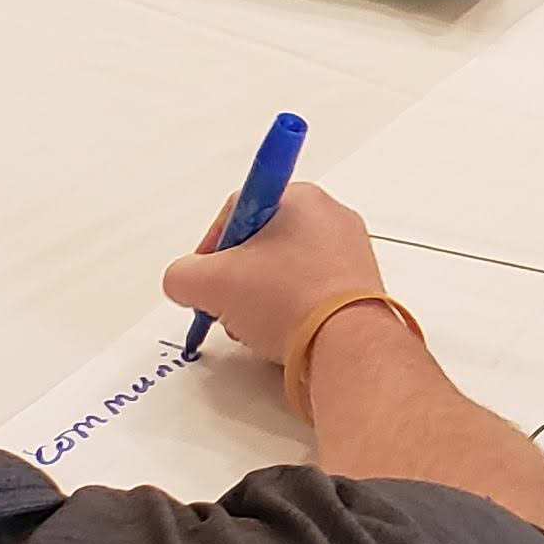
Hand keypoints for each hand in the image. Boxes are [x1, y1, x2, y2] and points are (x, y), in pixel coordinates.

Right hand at [160, 180, 388, 365]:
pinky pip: (314, 292)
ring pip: (288, 270)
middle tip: (228, 303)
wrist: (347, 345)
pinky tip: (283, 333)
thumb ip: (182, 275)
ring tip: (258, 324)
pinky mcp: (361, 288)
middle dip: (238, 276)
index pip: (240, 208)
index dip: (213, 244)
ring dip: (263, 297)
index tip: (205, 275)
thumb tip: (183, 282)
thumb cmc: (290, 301)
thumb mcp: (212, 284)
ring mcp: (351, 253)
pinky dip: (292, 311)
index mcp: (299, 198)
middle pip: (264, 242)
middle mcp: (331, 218)